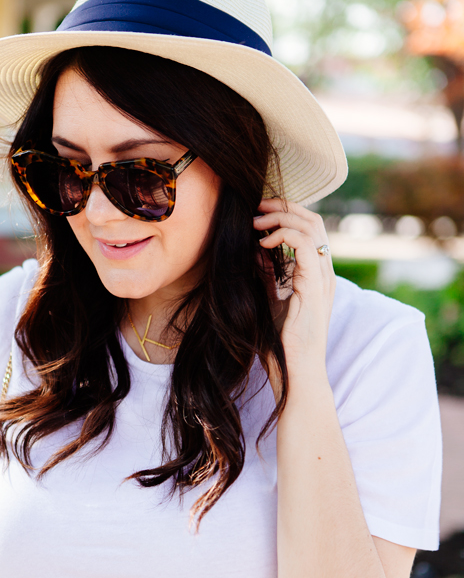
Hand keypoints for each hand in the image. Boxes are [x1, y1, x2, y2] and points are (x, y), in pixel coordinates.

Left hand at [254, 198, 334, 386]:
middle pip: (313, 220)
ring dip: (280, 217)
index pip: (309, 228)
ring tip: (255, 222)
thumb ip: (267, 276)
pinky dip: (283, 235)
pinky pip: (304, 245)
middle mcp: (324, 272)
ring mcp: (323, 278)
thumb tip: (255, 250)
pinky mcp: (315, 286)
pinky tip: (262, 244)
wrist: (297, 371)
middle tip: (256, 206)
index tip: (258, 213)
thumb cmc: (284, 345)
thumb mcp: (271, 301)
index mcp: (316, 275)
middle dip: (283, 206)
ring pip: (310, 226)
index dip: (286, 213)